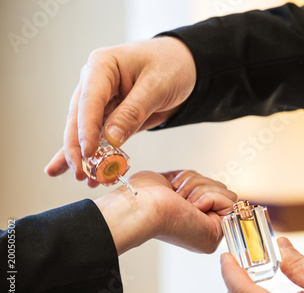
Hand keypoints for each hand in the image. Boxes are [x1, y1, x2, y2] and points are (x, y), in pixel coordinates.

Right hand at [44, 37, 195, 181]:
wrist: (186, 67)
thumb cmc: (172, 65)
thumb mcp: (157, 86)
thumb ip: (133, 112)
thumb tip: (111, 138)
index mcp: (102, 66)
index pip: (89, 100)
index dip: (86, 129)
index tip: (87, 153)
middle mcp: (96, 82)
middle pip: (79, 118)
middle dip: (78, 148)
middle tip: (81, 173)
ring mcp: (102, 100)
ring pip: (85, 131)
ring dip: (84, 156)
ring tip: (82, 178)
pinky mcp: (111, 115)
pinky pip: (99, 136)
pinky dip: (93, 154)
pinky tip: (80, 171)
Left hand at [95, 170, 236, 254]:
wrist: (141, 205)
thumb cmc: (144, 196)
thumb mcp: (170, 181)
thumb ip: (189, 183)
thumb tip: (202, 181)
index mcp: (190, 215)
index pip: (211, 188)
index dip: (196, 182)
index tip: (178, 189)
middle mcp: (202, 224)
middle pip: (220, 187)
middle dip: (198, 183)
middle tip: (180, 196)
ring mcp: (211, 230)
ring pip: (225, 191)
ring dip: (201, 189)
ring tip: (184, 202)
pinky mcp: (218, 232)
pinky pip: (229, 201)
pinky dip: (209, 197)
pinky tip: (192, 207)